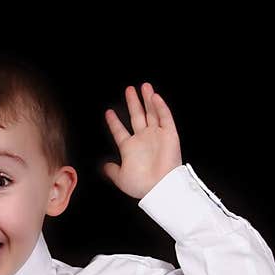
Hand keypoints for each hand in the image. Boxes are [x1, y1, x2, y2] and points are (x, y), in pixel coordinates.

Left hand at [102, 82, 182, 199]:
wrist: (160, 187)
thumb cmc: (141, 185)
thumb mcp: (121, 178)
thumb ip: (112, 171)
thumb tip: (104, 167)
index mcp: (131, 149)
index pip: (120, 131)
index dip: (114, 122)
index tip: (108, 112)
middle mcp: (144, 140)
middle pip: (137, 116)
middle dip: (133, 103)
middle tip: (129, 89)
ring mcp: (157, 136)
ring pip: (152, 113)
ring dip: (147, 100)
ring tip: (143, 86)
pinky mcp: (169, 135)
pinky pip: (165, 117)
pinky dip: (160, 107)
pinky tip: (155, 97)